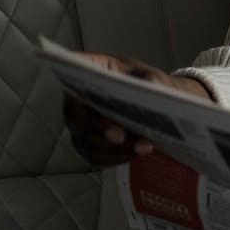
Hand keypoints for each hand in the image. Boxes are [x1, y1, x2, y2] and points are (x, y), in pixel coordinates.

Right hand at [62, 52, 211, 165]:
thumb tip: (151, 85)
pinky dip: (117, 157)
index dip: (74, 85)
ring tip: (142, 146)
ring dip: (115, 148)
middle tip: (120, 135)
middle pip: (77, 116)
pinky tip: (136, 152)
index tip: (86, 97)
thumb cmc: (145, 83)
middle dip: (99, 128)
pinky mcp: (90, 144)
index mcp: (91, 72)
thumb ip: (151, 78)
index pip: (73, 75)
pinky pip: (97, 156)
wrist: (155, 104)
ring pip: (87, 141)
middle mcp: (79, 100)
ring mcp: (81, 125)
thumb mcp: (151, 74)